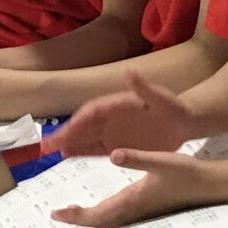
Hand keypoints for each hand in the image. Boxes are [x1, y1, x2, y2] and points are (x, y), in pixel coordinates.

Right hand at [41, 71, 197, 158]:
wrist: (184, 121)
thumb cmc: (174, 107)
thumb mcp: (162, 98)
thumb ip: (144, 88)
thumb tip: (129, 71)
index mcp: (119, 103)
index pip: (92, 111)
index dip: (77, 121)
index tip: (64, 131)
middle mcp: (111, 117)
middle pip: (83, 126)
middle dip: (63, 134)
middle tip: (43, 145)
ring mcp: (113, 131)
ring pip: (85, 138)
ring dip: (68, 143)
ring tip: (48, 151)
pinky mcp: (118, 144)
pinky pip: (96, 149)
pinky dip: (81, 152)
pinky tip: (67, 155)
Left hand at [52, 149, 217, 227]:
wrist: (211, 186)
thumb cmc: (188, 173)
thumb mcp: (162, 160)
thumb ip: (137, 158)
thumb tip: (113, 155)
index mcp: (133, 200)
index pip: (98, 214)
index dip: (76, 216)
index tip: (56, 213)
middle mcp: (135, 211)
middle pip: (100, 223)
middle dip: (79, 220)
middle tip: (59, 214)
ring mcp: (143, 213)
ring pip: (111, 223)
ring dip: (92, 220)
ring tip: (76, 213)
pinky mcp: (150, 210)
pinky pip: (120, 219)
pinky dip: (105, 216)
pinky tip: (106, 209)